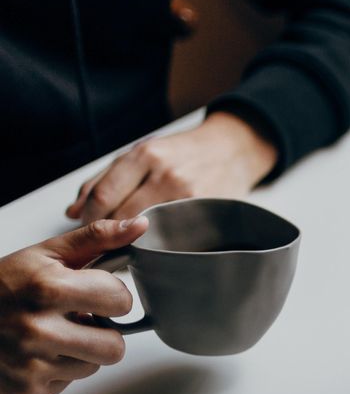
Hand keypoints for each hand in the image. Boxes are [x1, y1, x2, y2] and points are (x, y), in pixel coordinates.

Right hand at [0, 218, 147, 393]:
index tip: (94, 292)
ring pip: (95, 366)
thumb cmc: (3, 285)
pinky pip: (70, 383)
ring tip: (56, 334)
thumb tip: (139, 226)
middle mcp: (36, 329)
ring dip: (83, 351)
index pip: (121, 301)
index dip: (112, 296)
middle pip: (115, 346)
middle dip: (104, 331)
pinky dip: (60, 369)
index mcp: (47, 288)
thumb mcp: (46, 254)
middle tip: (80, 319)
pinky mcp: (26, 391)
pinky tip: (39, 352)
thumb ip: (97, 238)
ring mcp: (29, 364)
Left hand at [66, 112, 277, 223]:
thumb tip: (72, 212)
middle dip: (109, 234)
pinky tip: (158, 242)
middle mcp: (166, 174)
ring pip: (146, 231)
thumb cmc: (184, 153)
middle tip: (108, 241)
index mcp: (145, 155)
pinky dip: (160, 244)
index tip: (89, 228)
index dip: (90, 219)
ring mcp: (189, 195)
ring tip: (132, 243)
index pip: (103, 196)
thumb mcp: (142, 153)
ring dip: (133, 242)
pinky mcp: (206, 211)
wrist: (233, 149)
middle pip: (122, 217)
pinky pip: (173, 236)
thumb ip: (104, 179)